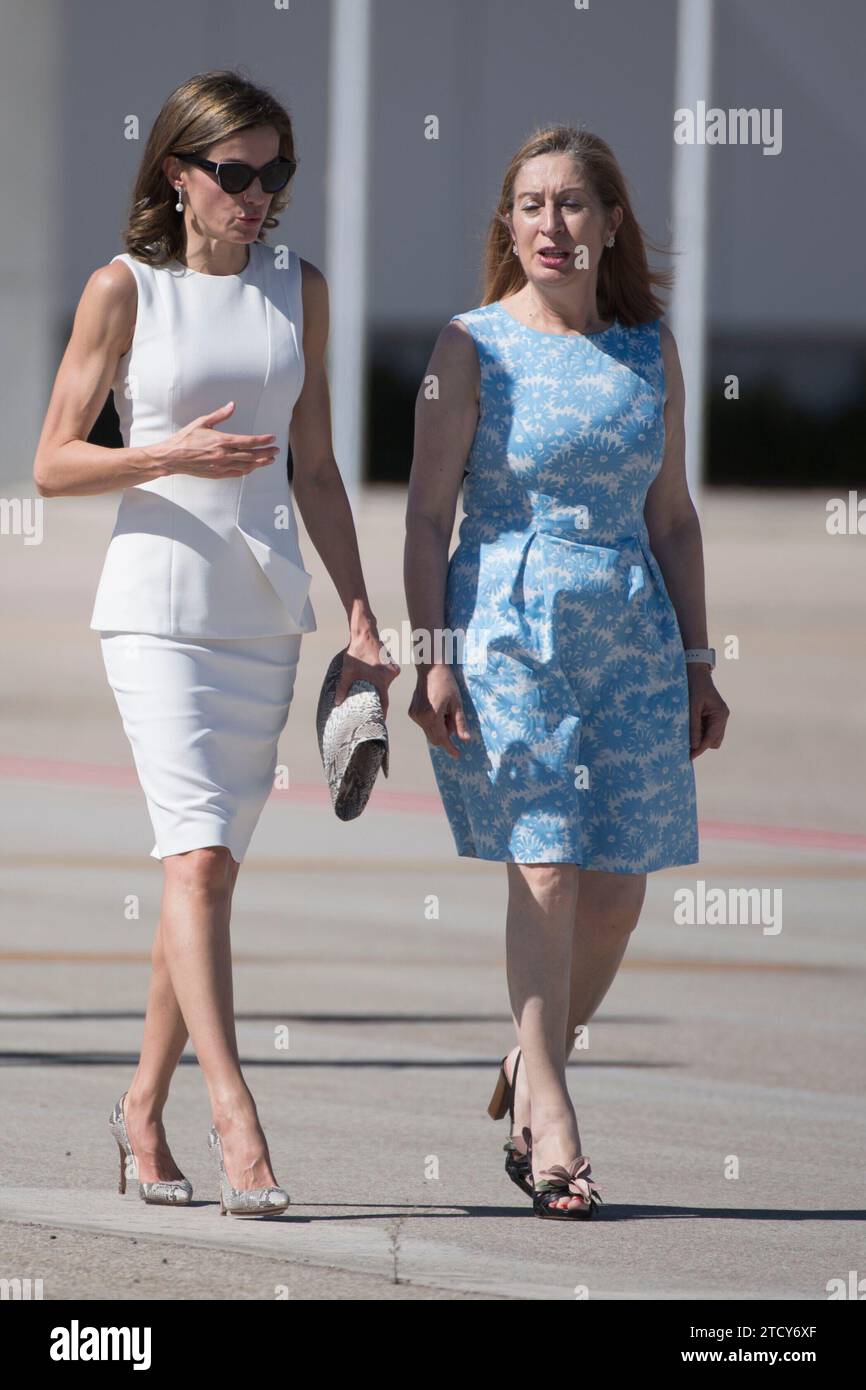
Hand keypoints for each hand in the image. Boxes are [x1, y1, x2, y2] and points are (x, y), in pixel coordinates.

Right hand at [152, 402, 279, 477]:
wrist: (172, 457)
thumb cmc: (186, 438)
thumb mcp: (202, 422)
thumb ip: (220, 414)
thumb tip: (232, 405)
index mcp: (221, 440)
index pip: (248, 441)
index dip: (262, 440)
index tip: (273, 438)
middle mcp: (224, 455)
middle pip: (251, 455)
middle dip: (266, 453)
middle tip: (277, 450)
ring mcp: (221, 466)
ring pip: (246, 466)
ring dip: (260, 463)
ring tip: (270, 460)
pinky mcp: (217, 474)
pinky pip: (237, 473)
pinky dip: (247, 470)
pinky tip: (253, 467)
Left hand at [333, 631, 400, 716]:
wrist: (365, 633)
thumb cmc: (357, 651)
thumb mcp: (348, 671)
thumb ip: (343, 688)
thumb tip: (338, 702)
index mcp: (381, 678)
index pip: (385, 701)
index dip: (382, 712)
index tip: (380, 720)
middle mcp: (390, 674)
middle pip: (385, 691)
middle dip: (378, 699)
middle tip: (371, 707)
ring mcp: (392, 667)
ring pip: (386, 683)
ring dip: (379, 688)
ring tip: (371, 693)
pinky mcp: (391, 662)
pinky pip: (387, 675)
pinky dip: (381, 679)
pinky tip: (372, 678)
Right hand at [408, 664, 470, 758]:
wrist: (430, 669)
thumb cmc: (446, 682)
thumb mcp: (457, 703)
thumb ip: (460, 723)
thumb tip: (465, 739)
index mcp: (432, 716)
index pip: (442, 738)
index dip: (450, 748)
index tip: (457, 755)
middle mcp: (421, 718)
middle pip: (435, 738)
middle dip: (446, 734)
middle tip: (452, 719)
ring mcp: (414, 715)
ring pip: (429, 732)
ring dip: (439, 727)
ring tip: (445, 710)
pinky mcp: (412, 712)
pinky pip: (424, 725)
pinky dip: (432, 722)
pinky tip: (436, 708)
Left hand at [687, 665, 729, 758]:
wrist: (695, 671)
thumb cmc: (694, 685)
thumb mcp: (692, 706)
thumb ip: (693, 726)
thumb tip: (694, 746)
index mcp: (720, 714)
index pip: (711, 738)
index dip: (700, 749)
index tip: (689, 757)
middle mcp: (722, 717)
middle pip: (714, 741)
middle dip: (701, 745)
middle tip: (684, 746)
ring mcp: (718, 716)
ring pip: (711, 737)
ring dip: (699, 738)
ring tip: (684, 736)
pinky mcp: (712, 715)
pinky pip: (707, 729)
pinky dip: (698, 732)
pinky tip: (687, 729)